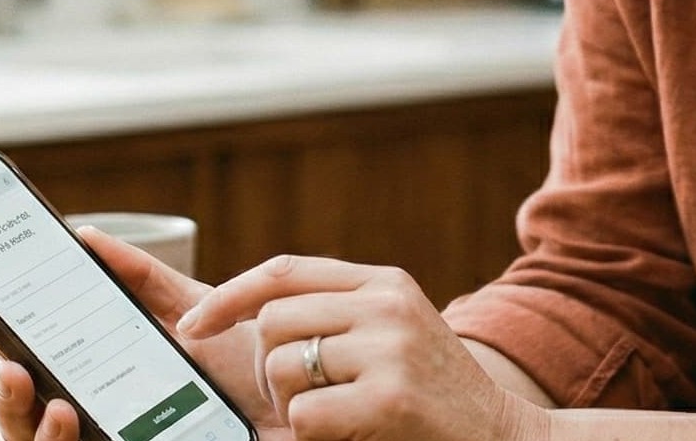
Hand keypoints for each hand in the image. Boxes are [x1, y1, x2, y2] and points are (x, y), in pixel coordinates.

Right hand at [0, 228, 293, 440]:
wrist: (304, 405)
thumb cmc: (244, 365)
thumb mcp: (188, 312)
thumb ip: (140, 281)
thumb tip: (87, 239)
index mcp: (100, 381)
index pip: (29, 370)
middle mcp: (96, 421)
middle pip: (26, 421)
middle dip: (6, 400)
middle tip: (12, 369)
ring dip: (34, 432)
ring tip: (54, 404)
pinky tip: (71, 421)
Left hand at [178, 255, 549, 440]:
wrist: (502, 439)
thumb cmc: (434, 398)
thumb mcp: (394, 335)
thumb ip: (340, 314)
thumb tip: (252, 316)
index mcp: (385, 281)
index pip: (284, 270)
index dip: (230, 296)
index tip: (192, 325)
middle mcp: (387, 303)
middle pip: (272, 321)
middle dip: (266, 371)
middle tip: (299, 402)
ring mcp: (390, 348)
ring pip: (281, 367)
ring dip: (289, 408)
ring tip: (333, 420)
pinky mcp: (390, 399)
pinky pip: (304, 416)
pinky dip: (309, 436)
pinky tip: (350, 436)